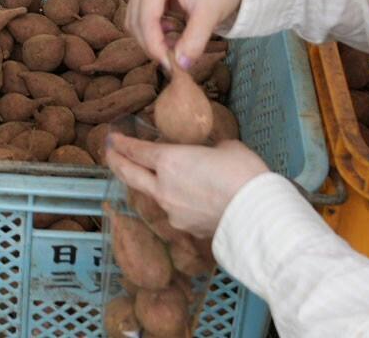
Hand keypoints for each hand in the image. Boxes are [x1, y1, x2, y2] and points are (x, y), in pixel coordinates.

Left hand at [106, 134, 268, 237]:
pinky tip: (186, 200)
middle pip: (130, 174)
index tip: (113, 138)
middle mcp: (163, 187)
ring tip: (150, 177)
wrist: (258, 216)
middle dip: (116, 162)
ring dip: (148, 185)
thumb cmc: (244, 174)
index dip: (122, 143)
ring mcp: (172, 211)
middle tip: (110, 153)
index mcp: (169, 161)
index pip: (137, 151)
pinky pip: (175, 211)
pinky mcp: (186, 229)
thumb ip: (208, 149)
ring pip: (153, 195)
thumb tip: (208, 153)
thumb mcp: (226, 147)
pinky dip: (175, 203)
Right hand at [126, 0, 245, 71]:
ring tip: (176, 45)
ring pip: (135, 19)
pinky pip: (142, 15)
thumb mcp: (211, 11)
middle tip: (174, 61)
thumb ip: (194, 40)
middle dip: (153, 44)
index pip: (145, 17)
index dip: (154, 45)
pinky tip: (173, 31)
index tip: (170, 66)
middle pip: (136, 20)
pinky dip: (155, 29)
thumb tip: (181, 66)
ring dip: (152, 38)